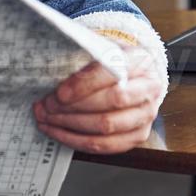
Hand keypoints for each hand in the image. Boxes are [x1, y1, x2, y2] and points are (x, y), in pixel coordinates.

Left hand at [32, 45, 164, 153]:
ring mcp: (145, 115)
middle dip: (72, 107)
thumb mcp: (100, 49)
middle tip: (47, 106)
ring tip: (46, 119)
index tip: (60, 93)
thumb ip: (83, 57)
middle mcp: (149, 89)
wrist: (135, 76)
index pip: (112, 74)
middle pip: (110, 103)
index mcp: (140, 60)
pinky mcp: (137, 136)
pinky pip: (105, 145)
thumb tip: (52, 70)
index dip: (83, 85)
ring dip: (70, 125)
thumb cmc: (113, 62)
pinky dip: (76, 140)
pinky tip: (58, 132)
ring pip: (106, 127)